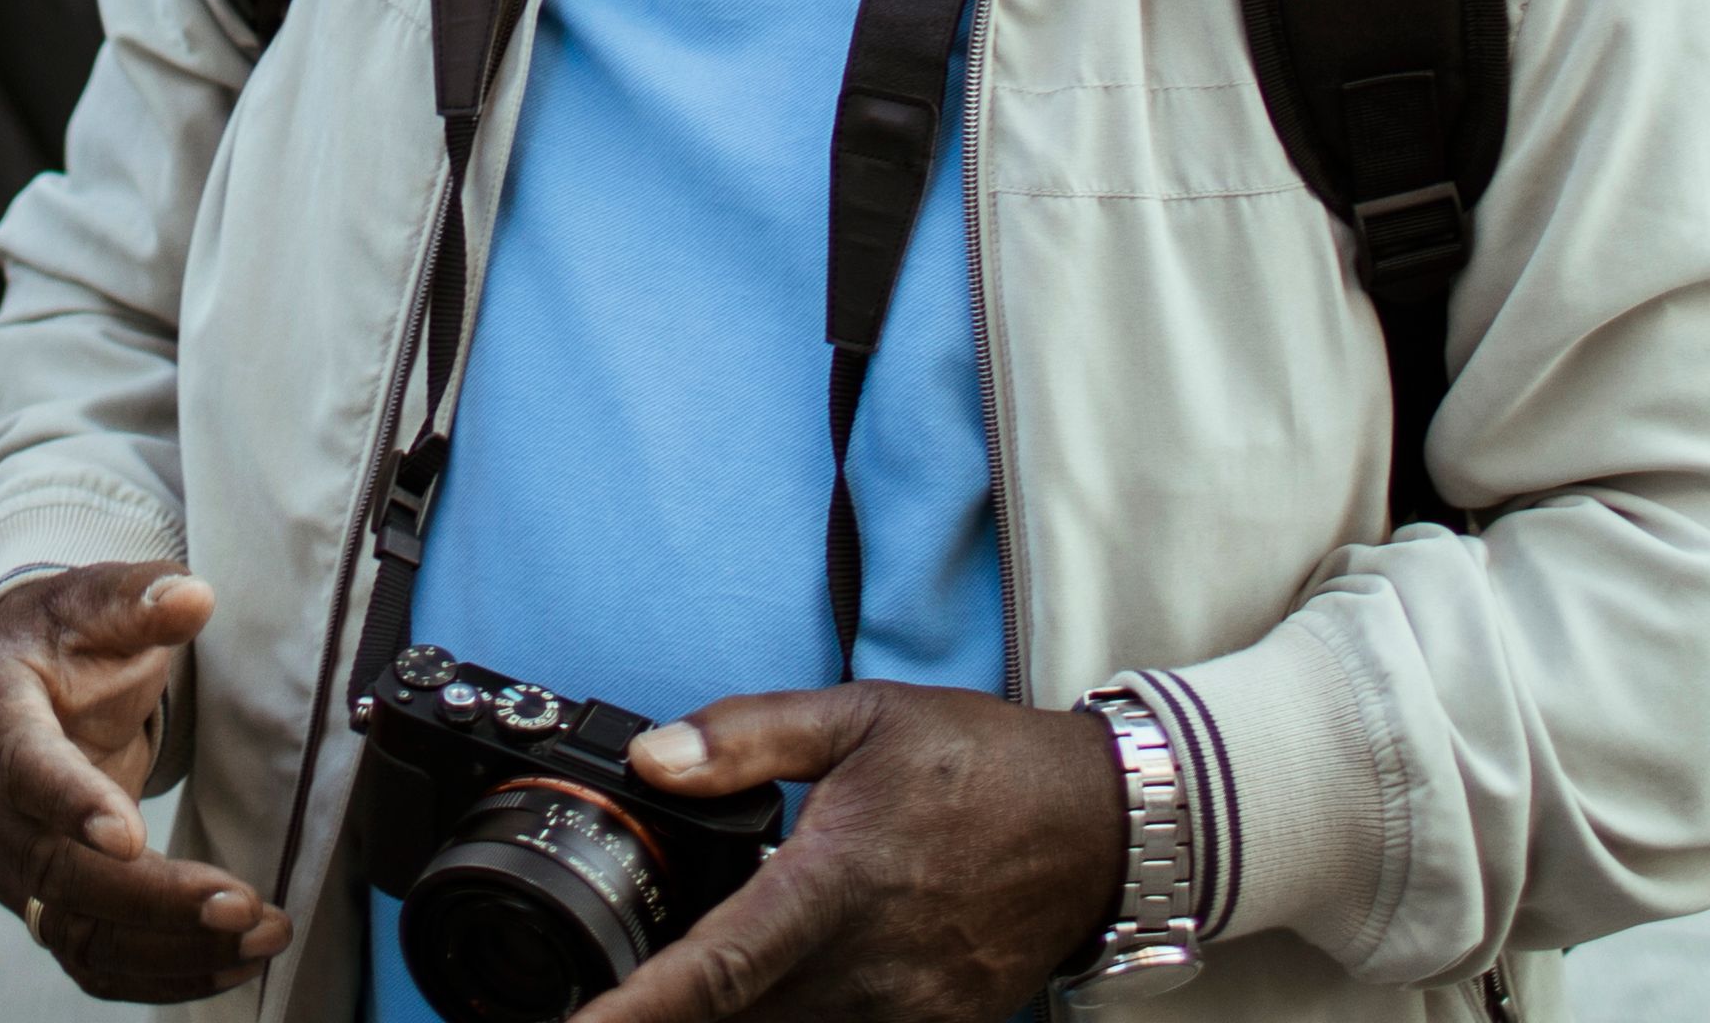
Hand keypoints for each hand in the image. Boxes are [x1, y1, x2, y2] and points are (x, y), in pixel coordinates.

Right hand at [0, 560, 286, 998]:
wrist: (6, 687)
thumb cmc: (58, 640)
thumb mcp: (91, 600)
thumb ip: (139, 597)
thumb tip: (194, 598)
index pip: (25, 770)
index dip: (72, 804)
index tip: (130, 836)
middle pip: (58, 875)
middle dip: (153, 899)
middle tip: (243, 905)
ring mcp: (6, 866)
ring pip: (77, 933)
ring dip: (172, 945)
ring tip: (263, 935)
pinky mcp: (37, 903)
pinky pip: (91, 958)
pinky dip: (161, 971)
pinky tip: (232, 962)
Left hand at [576, 681, 1120, 1022]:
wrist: (1103, 825)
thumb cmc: (983, 764)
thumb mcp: (862, 717)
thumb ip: (748, 738)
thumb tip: (652, 756)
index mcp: (836, 885)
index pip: (715, 970)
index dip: (640, 1012)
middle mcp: (867, 967)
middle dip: (666, 1019)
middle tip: (606, 1007)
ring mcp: (904, 1010)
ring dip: (732, 1020)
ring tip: (678, 997)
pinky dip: (791, 1021)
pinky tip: (772, 996)